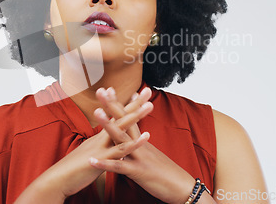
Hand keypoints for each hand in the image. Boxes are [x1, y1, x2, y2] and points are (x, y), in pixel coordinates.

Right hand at [25, 92, 153, 199]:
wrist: (57, 179)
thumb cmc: (74, 168)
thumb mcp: (90, 154)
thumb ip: (101, 147)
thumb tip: (110, 142)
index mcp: (101, 137)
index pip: (116, 116)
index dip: (126, 105)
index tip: (137, 93)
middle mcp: (101, 137)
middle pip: (120, 116)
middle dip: (135, 103)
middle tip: (147, 90)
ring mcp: (101, 146)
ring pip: (121, 128)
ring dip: (135, 116)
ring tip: (149, 106)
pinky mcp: (101, 159)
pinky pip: (120, 150)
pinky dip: (134, 143)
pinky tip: (146, 136)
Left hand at [90, 87, 193, 203]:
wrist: (183, 187)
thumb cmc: (167, 172)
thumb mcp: (151, 154)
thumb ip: (141, 143)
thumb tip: (135, 134)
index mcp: (141, 139)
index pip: (129, 117)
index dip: (119, 103)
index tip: (109, 89)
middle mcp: (140, 143)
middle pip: (125, 120)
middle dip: (112, 105)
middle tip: (100, 90)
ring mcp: (139, 156)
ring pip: (122, 138)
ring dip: (108, 125)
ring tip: (96, 113)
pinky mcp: (138, 172)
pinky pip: (120, 167)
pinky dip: (105, 164)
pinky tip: (92, 160)